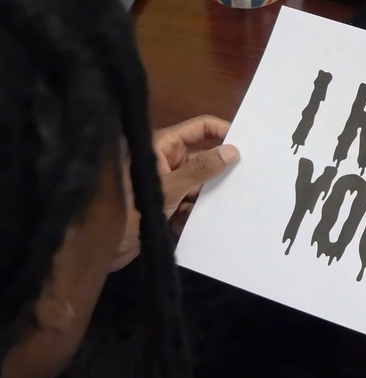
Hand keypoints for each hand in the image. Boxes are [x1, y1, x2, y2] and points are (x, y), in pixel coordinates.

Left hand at [113, 115, 239, 270]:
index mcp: (162, 146)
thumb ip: (201, 169)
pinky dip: (200, 210)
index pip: (199, 128)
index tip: (247, 143)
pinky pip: (192, 202)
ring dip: (212, 192)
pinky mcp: (167, 205)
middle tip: (250, 174)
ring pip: (200, 182)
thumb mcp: (170, 188)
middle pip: (203, 156)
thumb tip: (233, 151)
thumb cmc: (130, 211)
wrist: (102, 250)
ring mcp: (167, 183)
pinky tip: (214, 221)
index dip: (223, 131)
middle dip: (222, 167)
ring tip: (237, 200)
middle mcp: (166, 161)